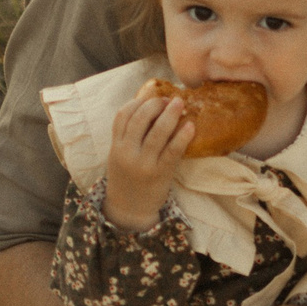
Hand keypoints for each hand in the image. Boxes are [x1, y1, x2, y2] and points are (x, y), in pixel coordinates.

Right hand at [104, 87, 193, 231]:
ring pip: (157, 133)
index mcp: (115, 146)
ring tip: (180, 103)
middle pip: (140, 119)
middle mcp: (127, 153)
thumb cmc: (128, 177)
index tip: (151, 96)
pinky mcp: (160, 173)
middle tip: (169, 99)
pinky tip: (190, 126)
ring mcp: (143, 164)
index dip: (138, 102)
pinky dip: (182, 136)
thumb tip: (151, 108)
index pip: (122, 115)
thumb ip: (129, 136)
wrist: (129, 209)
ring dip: (170, 115)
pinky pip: (173, 151)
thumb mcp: (120, 155)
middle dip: (155, 104)